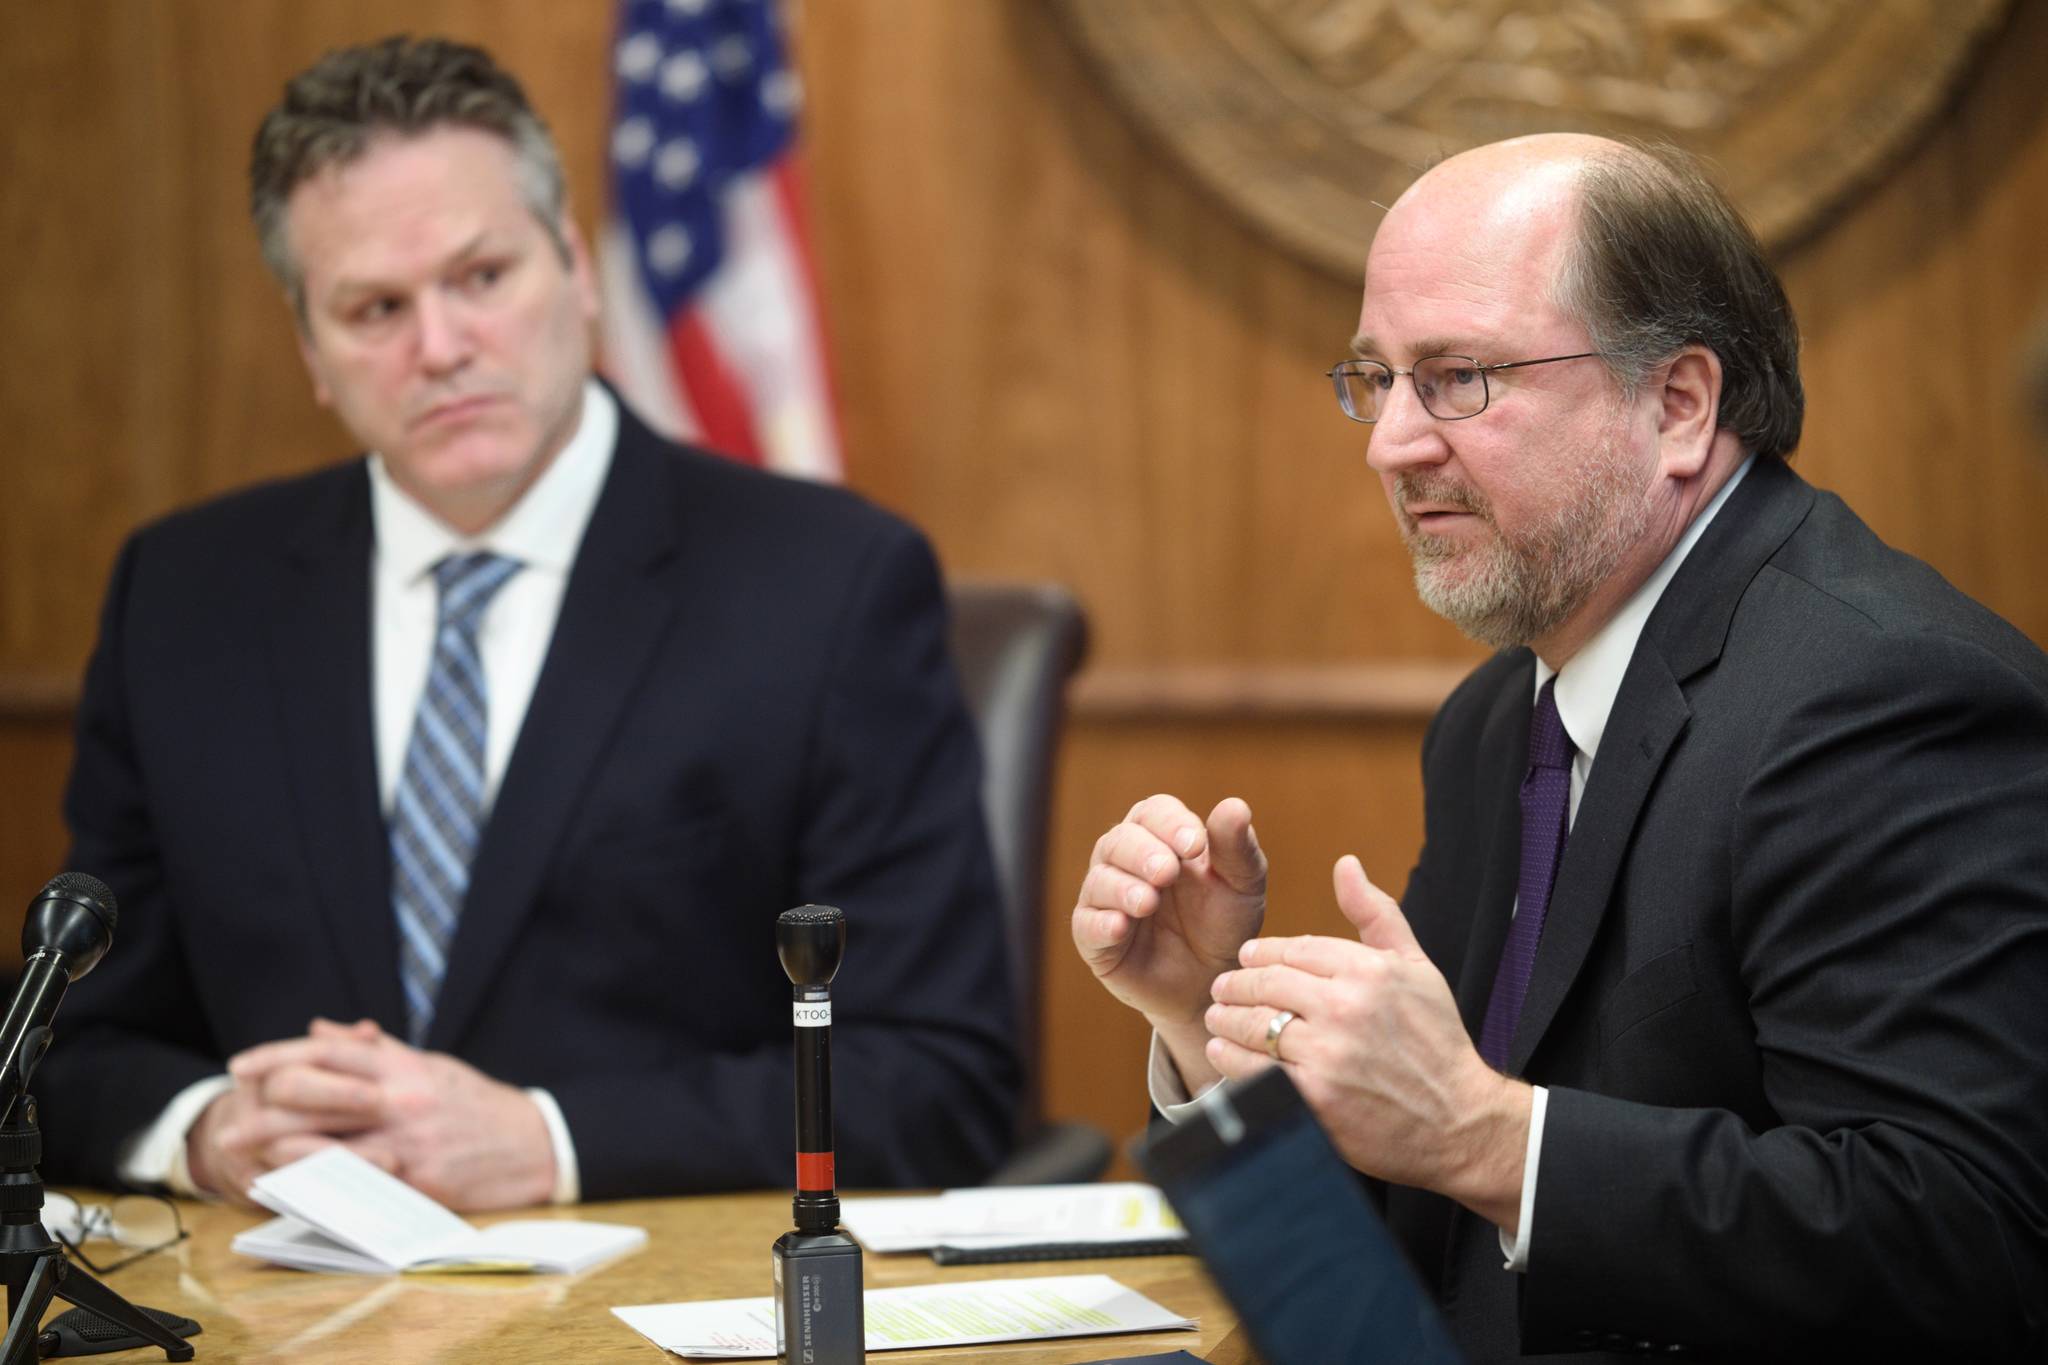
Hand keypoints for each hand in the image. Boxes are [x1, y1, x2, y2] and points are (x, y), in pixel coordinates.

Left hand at [224, 1018, 557, 1210]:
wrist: (532, 1142)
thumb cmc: (474, 1103)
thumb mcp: (428, 1065)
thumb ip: (372, 1050)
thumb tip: (320, 1030)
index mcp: (402, 1066)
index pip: (326, 1053)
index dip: (277, 1057)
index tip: (241, 1066)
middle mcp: (401, 1099)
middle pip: (316, 1097)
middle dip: (263, 1110)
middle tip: (228, 1124)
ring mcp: (408, 1142)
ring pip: (329, 1143)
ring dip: (279, 1151)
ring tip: (244, 1157)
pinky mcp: (417, 1181)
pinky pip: (357, 1186)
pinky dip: (319, 1187)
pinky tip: (290, 1190)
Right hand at [1072, 795, 1266, 1092]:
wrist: (1213, 983)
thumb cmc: (1224, 923)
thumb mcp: (1242, 885)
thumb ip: (1237, 847)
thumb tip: (1235, 805)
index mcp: (1162, 836)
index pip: (1154, 812)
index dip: (1170, 824)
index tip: (1194, 845)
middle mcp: (1127, 860)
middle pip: (1119, 840)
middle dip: (1142, 853)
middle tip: (1166, 872)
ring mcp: (1106, 898)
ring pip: (1099, 879)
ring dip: (1122, 887)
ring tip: (1147, 902)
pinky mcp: (1094, 938)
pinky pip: (1086, 924)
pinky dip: (1101, 923)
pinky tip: (1120, 927)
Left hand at [1205, 856, 1529, 1230]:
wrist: (1460, 1122)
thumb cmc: (1436, 1041)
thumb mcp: (1417, 967)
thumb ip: (1376, 914)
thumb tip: (1345, 864)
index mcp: (1370, 970)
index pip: (1294, 949)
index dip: (1263, 953)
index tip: (1247, 958)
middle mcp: (1347, 1007)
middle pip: (1267, 983)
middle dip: (1236, 984)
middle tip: (1222, 988)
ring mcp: (1329, 1054)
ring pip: (1255, 1024)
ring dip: (1226, 1018)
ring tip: (1217, 1017)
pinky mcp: (1314, 1098)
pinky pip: (1255, 1071)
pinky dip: (1231, 1059)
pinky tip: (1224, 1050)